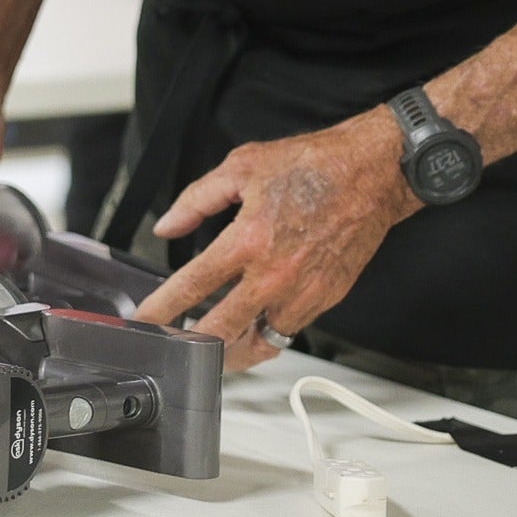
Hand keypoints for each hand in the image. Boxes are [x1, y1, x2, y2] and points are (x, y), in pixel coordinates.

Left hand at [136, 110, 418, 372]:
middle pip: (222, 331)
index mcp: (247, 240)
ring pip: (259, 343)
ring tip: (213, 349)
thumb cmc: (314, 165)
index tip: (144, 320)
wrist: (373, 173)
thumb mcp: (241, 167)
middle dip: (191, 346)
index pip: (192, 286)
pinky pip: (290, 331)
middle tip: (173, 345)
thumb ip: (196, 201)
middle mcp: (274, 275)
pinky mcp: (326, 299)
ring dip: (232, 351)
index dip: (161, 308)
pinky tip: (253, 328)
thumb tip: (168, 226)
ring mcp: (303, 292)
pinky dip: (268, 336)